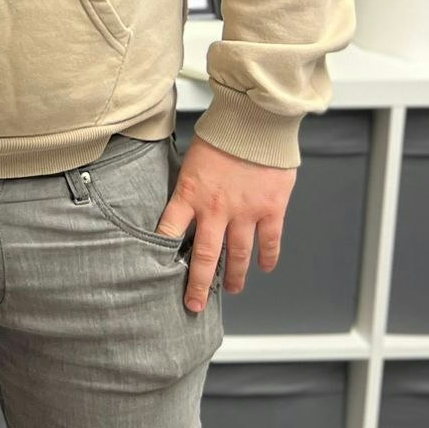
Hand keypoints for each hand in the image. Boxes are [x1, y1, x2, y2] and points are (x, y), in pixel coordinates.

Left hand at [157, 137, 296, 313]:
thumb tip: (183, 205)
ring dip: (236, 276)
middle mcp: (215, 209)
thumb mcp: (191, 161)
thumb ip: (189, 187)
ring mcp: (245, 212)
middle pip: (205, 256)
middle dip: (199, 284)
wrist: (255, 123)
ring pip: (238, 255)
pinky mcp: (271, 210)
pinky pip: (269, 242)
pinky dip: (267, 258)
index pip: (168, 230)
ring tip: (233, 290)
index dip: (162, 254)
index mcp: (189, 194)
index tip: (157, 273)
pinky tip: (264, 267)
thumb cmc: (222, 135)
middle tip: (194, 304)